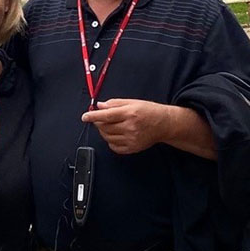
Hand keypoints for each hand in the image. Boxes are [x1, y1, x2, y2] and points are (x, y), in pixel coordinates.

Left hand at [82, 100, 217, 158]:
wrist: (164, 124)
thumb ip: (115, 103)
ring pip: (108, 137)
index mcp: (130, 113)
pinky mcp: (132, 148)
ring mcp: (131, 139)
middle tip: (100, 118)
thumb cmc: (149, 111)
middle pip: (105, 127)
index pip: (106, 115)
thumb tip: (99, 105)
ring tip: (110, 125)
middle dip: (99, 122)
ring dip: (104, 131)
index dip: (93, 116)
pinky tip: (116, 134)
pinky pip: (114, 147)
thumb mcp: (133, 102)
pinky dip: (110, 141)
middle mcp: (130, 127)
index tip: (85, 117)